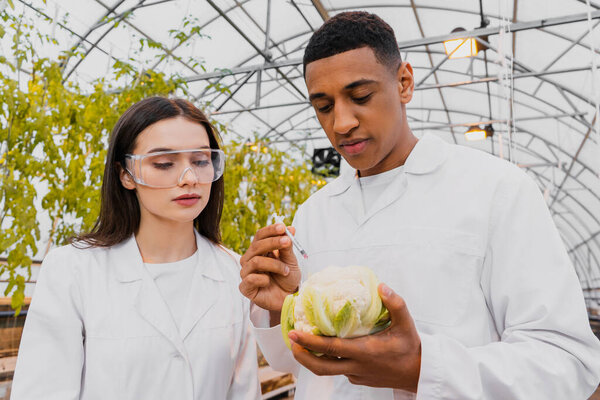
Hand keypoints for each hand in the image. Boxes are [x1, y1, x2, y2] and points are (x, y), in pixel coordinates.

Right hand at [239, 223, 300, 310]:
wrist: (289, 298)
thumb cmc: (287, 278)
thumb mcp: (290, 261)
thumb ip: (287, 247)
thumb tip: (289, 229)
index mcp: (259, 250)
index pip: (260, 236)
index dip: (270, 230)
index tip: (283, 227)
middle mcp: (250, 259)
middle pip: (257, 246)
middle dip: (273, 242)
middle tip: (287, 242)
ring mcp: (246, 273)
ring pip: (255, 261)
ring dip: (274, 265)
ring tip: (285, 271)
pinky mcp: (245, 287)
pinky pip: (250, 278)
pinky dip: (263, 279)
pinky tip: (269, 282)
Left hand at [287, 283, 420, 391]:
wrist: (418, 372)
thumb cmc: (411, 346)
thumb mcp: (406, 322)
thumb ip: (395, 303)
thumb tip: (382, 286)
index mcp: (364, 351)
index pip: (331, 348)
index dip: (310, 341)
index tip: (294, 332)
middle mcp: (356, 365)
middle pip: (321, 366)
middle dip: (302, 355)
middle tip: (291, 339)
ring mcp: (356, 374)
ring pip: (327, 370)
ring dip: (311, 358)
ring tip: (300, 342)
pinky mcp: (357, 379)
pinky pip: (338, 369)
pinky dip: (326, 360)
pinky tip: (323, 347)